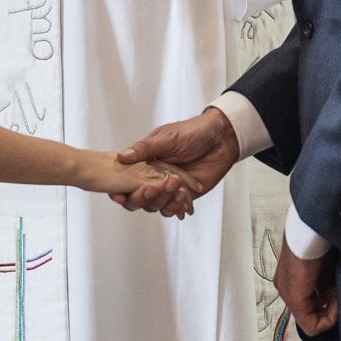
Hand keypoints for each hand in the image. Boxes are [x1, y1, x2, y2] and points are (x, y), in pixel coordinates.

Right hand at [112, 106, 238, 212]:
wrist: (221, 139)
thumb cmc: (193, 132)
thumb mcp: (167, 137)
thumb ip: (145, 149)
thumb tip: (121, 157)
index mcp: (144, 162)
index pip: (124, 181)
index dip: (119, 191)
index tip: (118, 195)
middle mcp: (152, 178)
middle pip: (137, 199)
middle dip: (143, 197)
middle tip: (154, 187)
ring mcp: (167, 189)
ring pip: (155, 206)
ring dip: (163, 200)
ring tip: (177, 185)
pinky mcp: (183, 196)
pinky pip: (173, 208)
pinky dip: (176, 206)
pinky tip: (184, 197)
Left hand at [275, 244, 337, 336]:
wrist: (312, 228)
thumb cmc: (320, 239)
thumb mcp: (326, 265)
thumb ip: (328, 282)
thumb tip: (340, 294)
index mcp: (291, 278)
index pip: (311, 303)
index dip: (331, 304)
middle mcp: (285, 288)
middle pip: (311, 313)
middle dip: (331, 308)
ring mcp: (287, 294)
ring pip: (311, 320)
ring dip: (331, 311)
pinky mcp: (293, 298)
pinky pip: (311, 324)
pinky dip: (329, 317)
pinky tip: (338, 298)